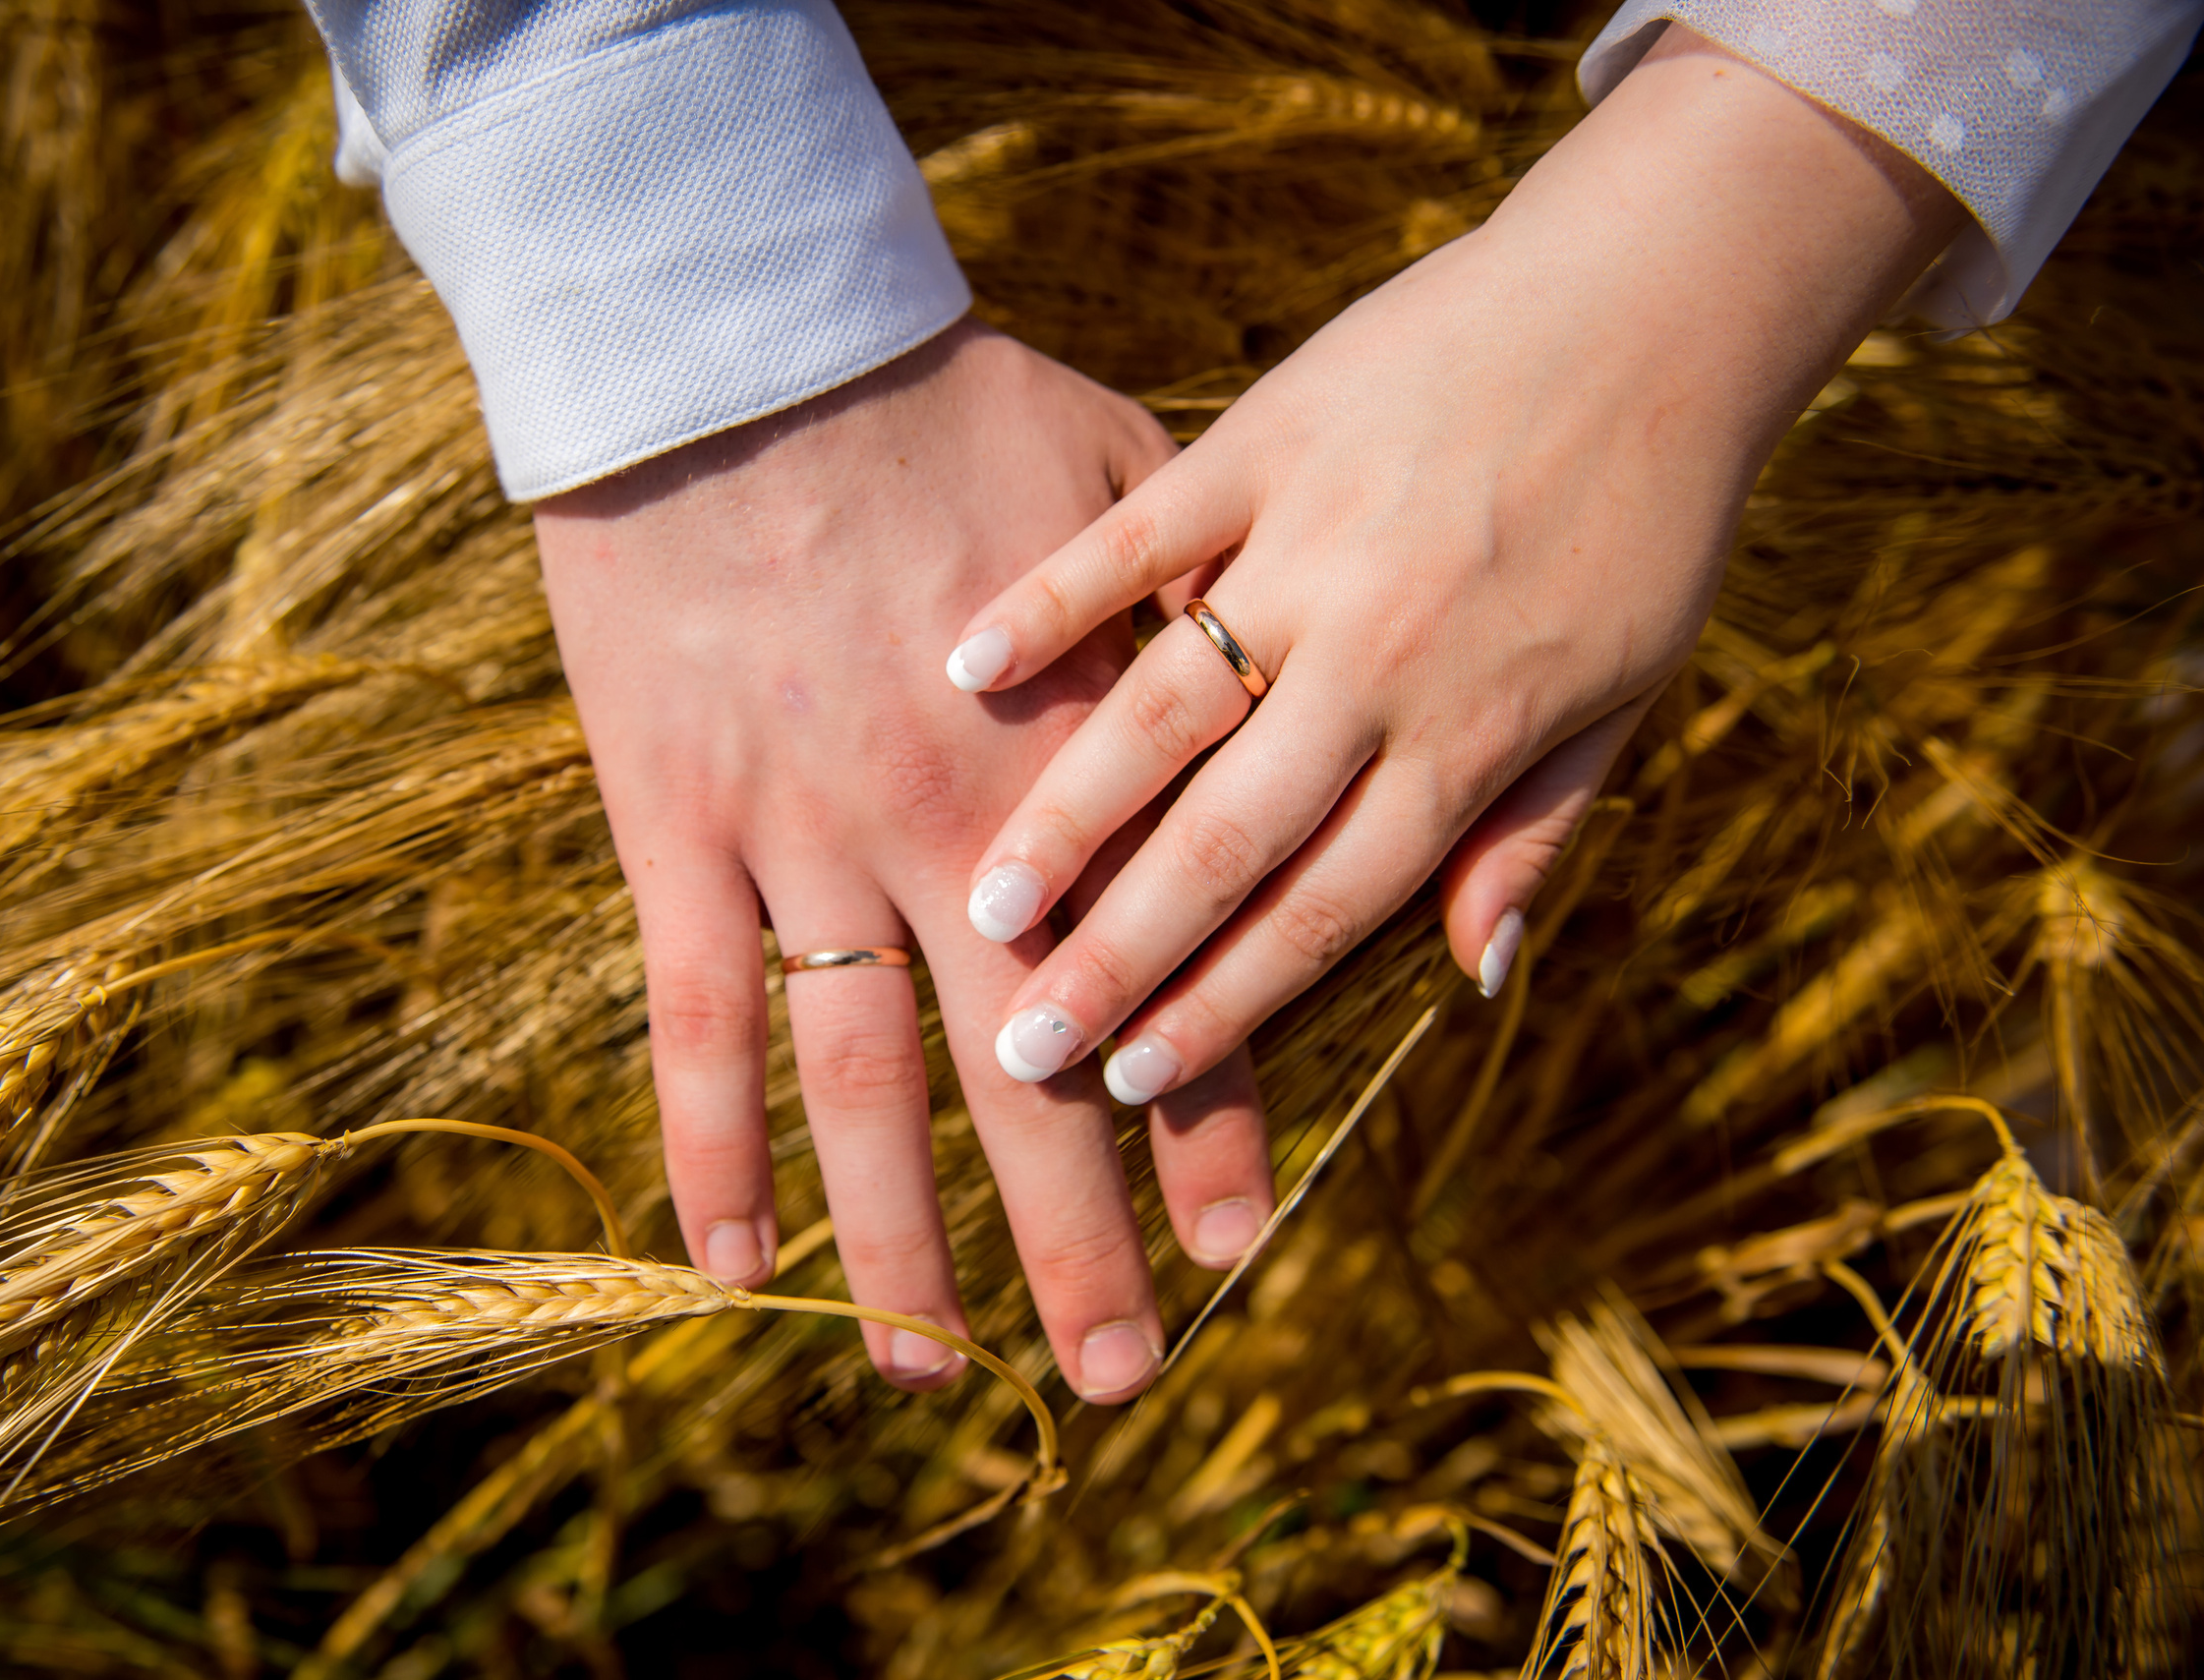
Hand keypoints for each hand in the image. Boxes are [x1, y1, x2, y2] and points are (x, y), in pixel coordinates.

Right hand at [536, 320, 1262, 1403]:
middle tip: (1119, 1377)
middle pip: (1026, 1075)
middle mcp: (956, 832)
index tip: (1244, 1243)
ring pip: (860, 1087)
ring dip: (900, 1242)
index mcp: (1081, 759)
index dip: (1208, 1120)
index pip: (1170, 982)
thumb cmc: (946, 398)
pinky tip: (729, 1265)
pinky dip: (707, 1147)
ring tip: (936, 1369)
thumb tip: (1290, 693)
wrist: (738, 339)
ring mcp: (806, 837)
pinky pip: (696, 1016)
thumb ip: (1201, 623)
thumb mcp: (1128, 486)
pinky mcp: (679, 823)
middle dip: (1076, 1241)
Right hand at [944, 30, 1963, 1105]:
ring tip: (988, 905)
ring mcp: (1312, 547)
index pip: (1327, 907)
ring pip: (1167, 706)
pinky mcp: (1264, 441)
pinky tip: (970, 668)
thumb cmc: (1646, 514)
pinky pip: (1139, 535)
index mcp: (1467, 734)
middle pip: (1230, 837)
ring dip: (1073, 813)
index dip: (1228, 1005)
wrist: (1658, 299)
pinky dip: (1053, 598)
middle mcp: (1378, 659)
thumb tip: (1477, 977)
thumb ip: (1535, 832)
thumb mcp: (1623, 690)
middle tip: (1026, 1041)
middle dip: (1123, 954)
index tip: (1139, 1080)